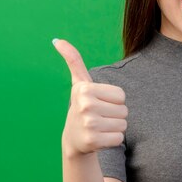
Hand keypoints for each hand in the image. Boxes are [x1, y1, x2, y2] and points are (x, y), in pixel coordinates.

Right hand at [53, 38, 127, 156]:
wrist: (73, 139)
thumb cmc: (82, 106)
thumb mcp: (79, 83)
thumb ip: (73, 60)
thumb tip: (57, 40)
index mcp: (85, 89)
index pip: (121, 95)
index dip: (114, 101)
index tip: (99, 103)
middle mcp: (85, 105)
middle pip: (124, 110)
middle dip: (115, 115)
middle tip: (99, 117)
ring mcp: (88, 124)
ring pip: (123, 124)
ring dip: (114, 127)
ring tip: (100, 127)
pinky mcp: (92, 141)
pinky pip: (118, 138)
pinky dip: (112, 140)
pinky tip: (100, 138)